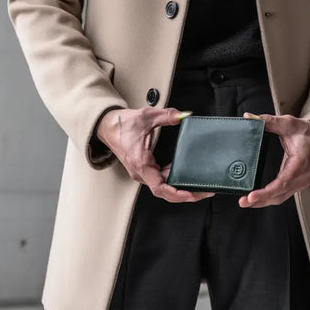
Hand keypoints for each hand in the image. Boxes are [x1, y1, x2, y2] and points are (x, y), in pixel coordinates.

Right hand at [96, 107, 215, 202]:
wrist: (106, 126)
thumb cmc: (121, 124)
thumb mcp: (147, 116)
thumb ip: (167, 115)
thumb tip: (184, 115)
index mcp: (140, 162)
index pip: (159, 188)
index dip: (176, 194)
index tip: (190, 194)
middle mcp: (140, 172)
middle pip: (164, 191)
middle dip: (185, 194)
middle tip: (203, 191)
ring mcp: (141, 172)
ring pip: (162, 187)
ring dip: (179, 188)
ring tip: (198, 185)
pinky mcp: (143, 169)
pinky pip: (160, 179)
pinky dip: (172, 180)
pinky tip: (183, 174)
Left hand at [238, 112, 309, 207]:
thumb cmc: (307, 132)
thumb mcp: (289, 123)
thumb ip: (269, 121)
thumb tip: (249, 117)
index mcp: (300, 163)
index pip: (282, 182)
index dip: (266, 192)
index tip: (252, 195)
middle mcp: (301, 177)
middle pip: (279, 195)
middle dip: (260, 200)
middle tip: (243, 201)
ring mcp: (300, 183)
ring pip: (280, 198)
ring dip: (263, 202)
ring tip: (246, 202)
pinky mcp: (297, 184)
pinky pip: (282, 195)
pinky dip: (269, 198)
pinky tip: (257, 199)